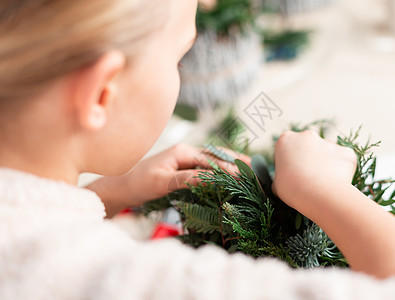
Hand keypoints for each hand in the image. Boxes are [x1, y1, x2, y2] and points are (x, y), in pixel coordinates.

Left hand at [87, 144, 248, 216]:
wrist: (123, 186)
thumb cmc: (139, 183)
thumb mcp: (163, 182)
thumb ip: (187, 178)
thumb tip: (211, 178)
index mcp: (182, 152)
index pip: (211, 159)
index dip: (228, 168)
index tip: (244, 176)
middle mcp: (186, 152)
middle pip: (216, 155)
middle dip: (235, 161)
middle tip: (254, 167)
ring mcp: (185, 158)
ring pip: (213, 159)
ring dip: (230, 163)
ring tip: (248, 167)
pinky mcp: (183, 167)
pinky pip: (206, 166)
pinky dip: (220, 169)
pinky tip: (229, 173)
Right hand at [272, 130, 356, 213]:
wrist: (318, 194)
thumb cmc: (292, 189)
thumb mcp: (276, 183)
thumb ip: (281, 175)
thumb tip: (286, 179)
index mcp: (286, 139)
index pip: (288, 148)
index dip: (290, 162)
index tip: (292, 174)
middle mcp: (308, 135)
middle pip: (309, 146)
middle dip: (310, 158)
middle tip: (308, 179)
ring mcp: (329, 142)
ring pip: (328, 153)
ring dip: (326, 164)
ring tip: (323, 184)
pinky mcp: (346, 152)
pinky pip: (344, 161)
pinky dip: (342, 171)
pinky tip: (336, 183)